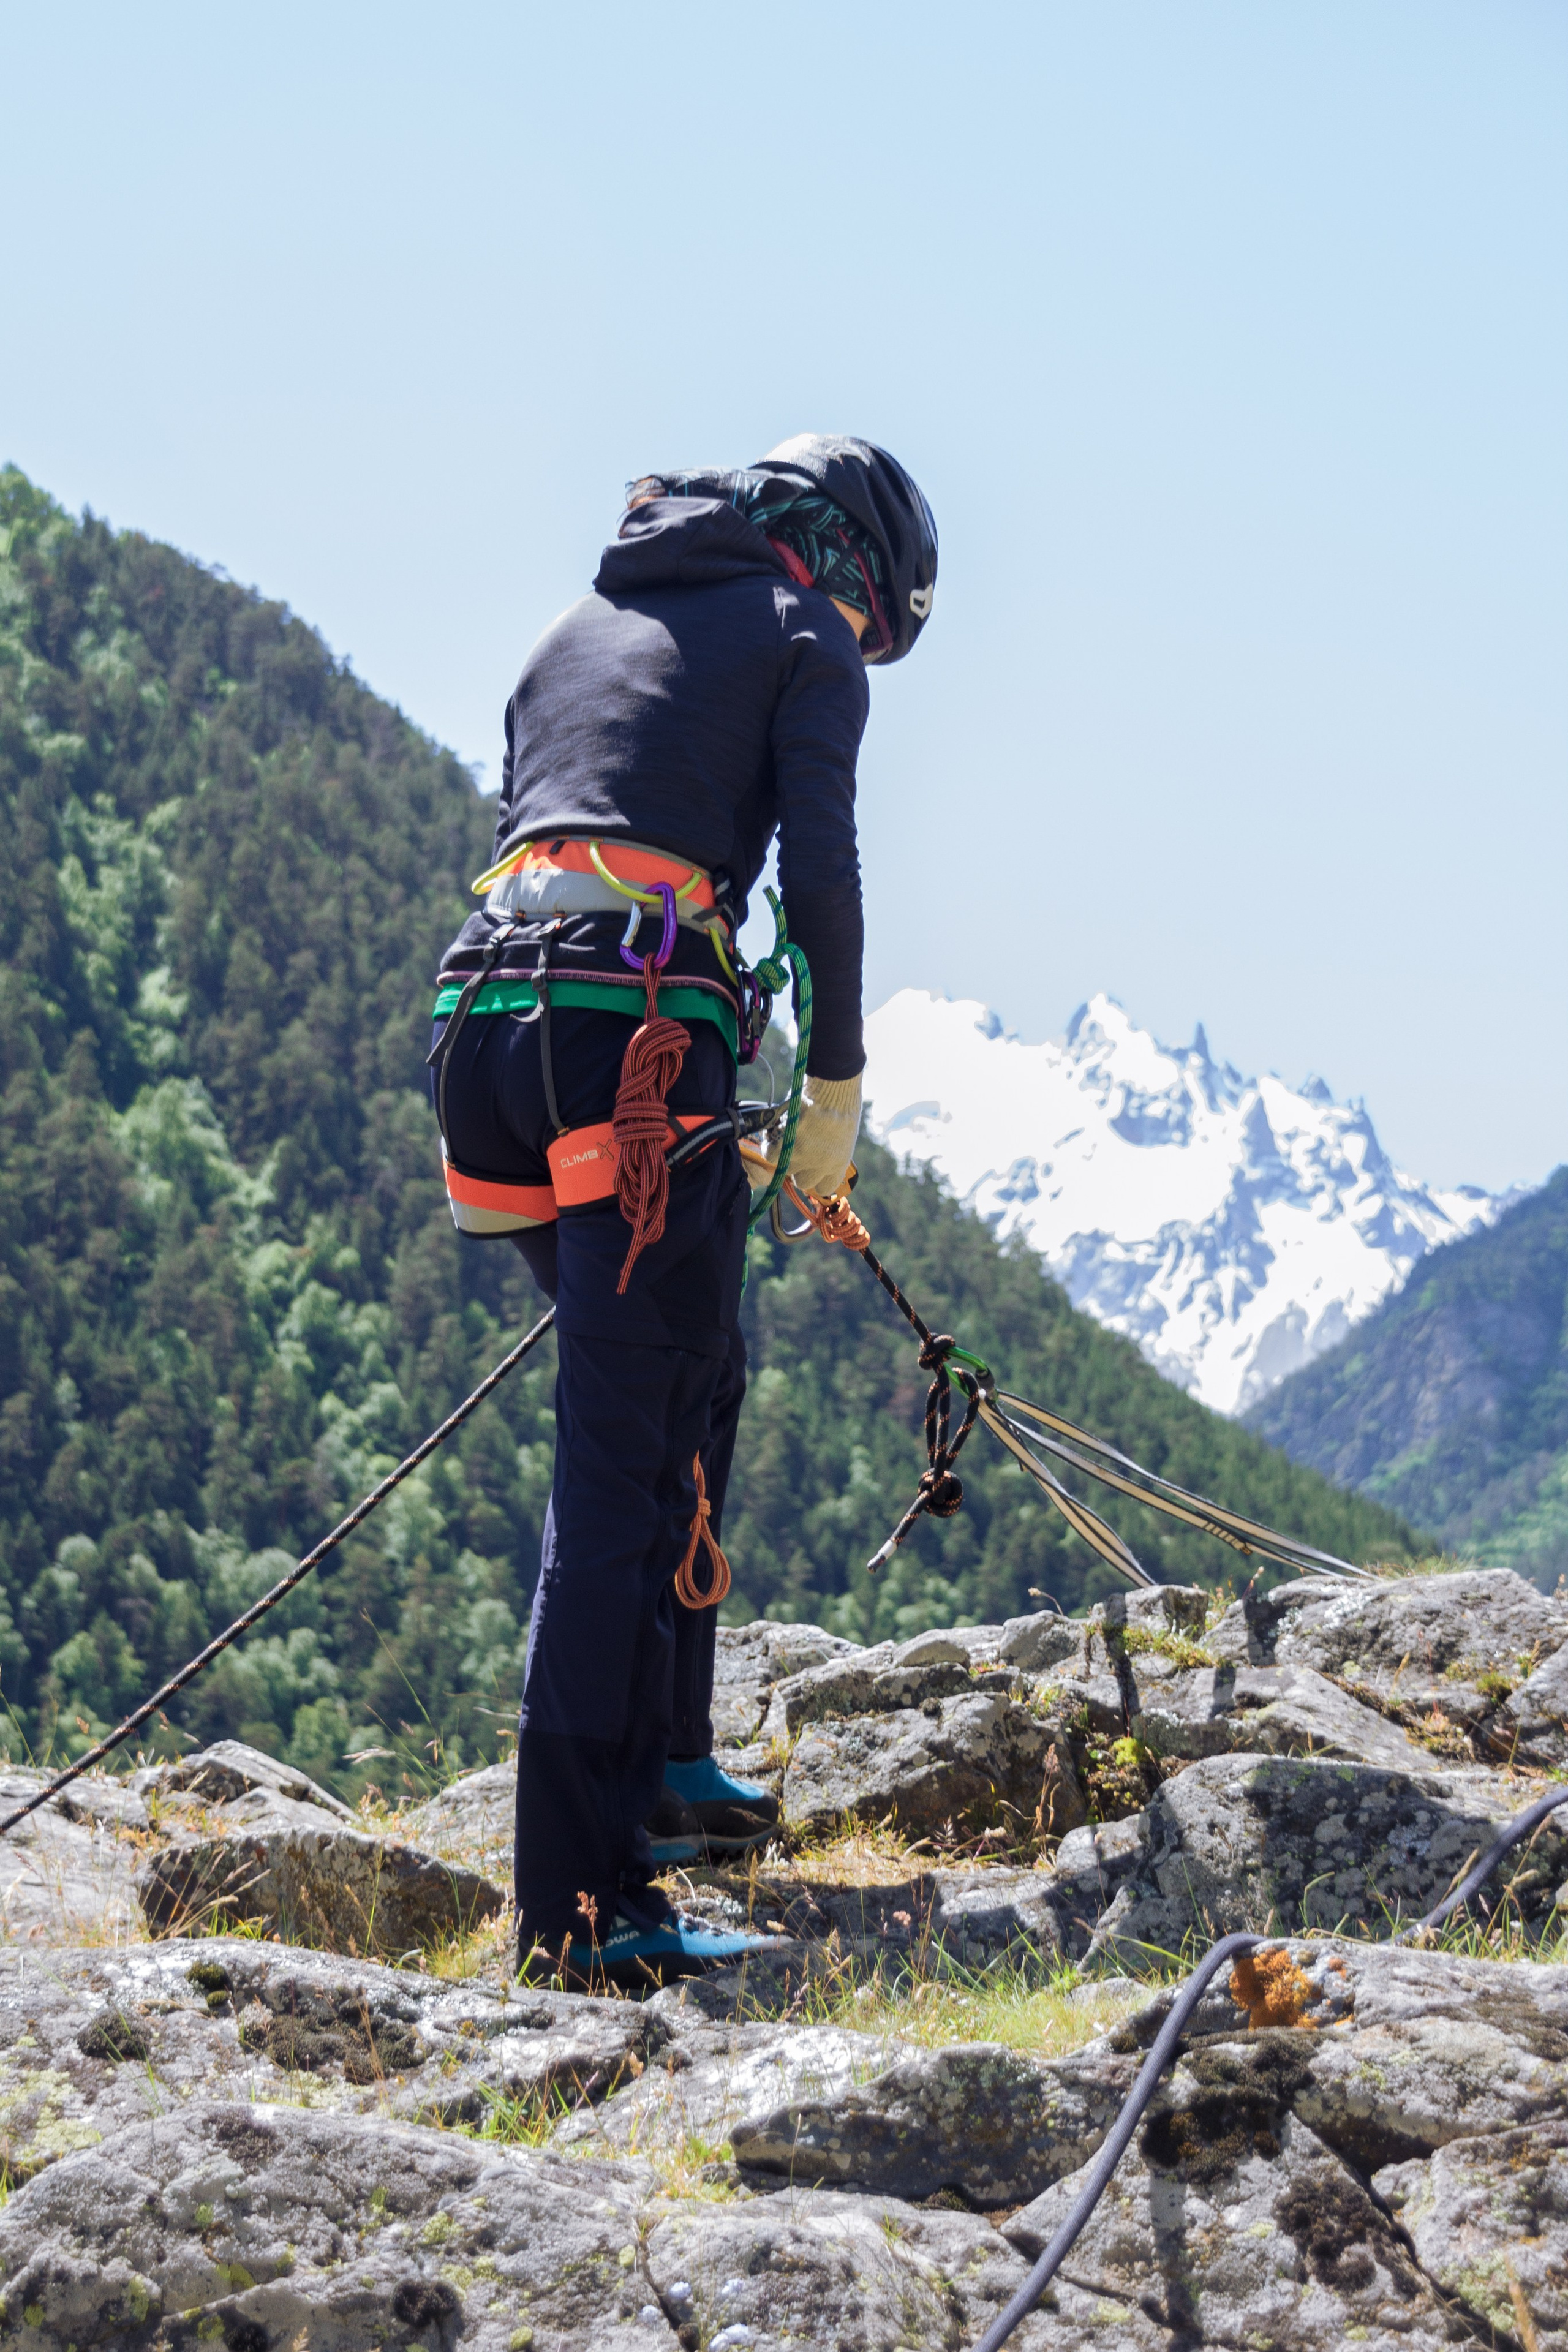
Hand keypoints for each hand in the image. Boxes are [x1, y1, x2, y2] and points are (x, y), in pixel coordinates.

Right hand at [781, 1072, 862, 1199]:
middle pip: (802, 1182)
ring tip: (783, 1136)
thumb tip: (816, 1154)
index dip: (815, 1178)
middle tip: (795, 1149)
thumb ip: (830, 1150)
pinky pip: (770, 1154)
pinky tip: (773, 1132)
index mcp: (838, 1163)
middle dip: (798, 1168)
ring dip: (781, 1154)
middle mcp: (820, 1164)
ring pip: (784, 1168)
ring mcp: (801, 1155)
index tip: (811, 1168)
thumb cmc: (841, 1103)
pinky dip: (768, 1144)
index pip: (824, 1187)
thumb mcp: (843, 1134)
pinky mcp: (785, 1142)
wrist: (832, 1086)